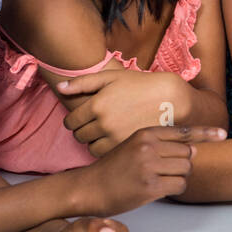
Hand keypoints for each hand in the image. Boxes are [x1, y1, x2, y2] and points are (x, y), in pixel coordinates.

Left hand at [57, 69, 189, 156]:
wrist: (171, 99)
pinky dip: (106, 149)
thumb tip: (60, 87)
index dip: (74, 121)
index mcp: (97, 104)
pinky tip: (115, 139)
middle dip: (83, 130)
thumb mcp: (112, 77)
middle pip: (79, 136)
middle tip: (95, 125)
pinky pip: (105, 154)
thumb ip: (83, 82)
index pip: (70, 122)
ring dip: (94, 142)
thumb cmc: (141, 85)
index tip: (83, 118)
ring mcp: (115, 136)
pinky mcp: (126, 146)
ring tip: (105, 133)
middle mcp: (103, 122)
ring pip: (90, 148)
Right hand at [76, 124, 224, 215]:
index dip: (206, 133)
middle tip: (165, 170)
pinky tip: (158, 189)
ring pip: (186, 170)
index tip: (223, 134)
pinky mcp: (150, 187)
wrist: (90, 187)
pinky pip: (179, 186)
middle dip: (182, 164)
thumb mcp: (135, 145)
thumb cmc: (114, 167)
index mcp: (146, 133)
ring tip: (160, 179)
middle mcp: (149, 147)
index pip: (184, 132)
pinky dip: (174, 189)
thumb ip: (162, 143)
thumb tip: (195, 148)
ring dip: (179, 177)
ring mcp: (150, 167)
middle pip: (188, 154)